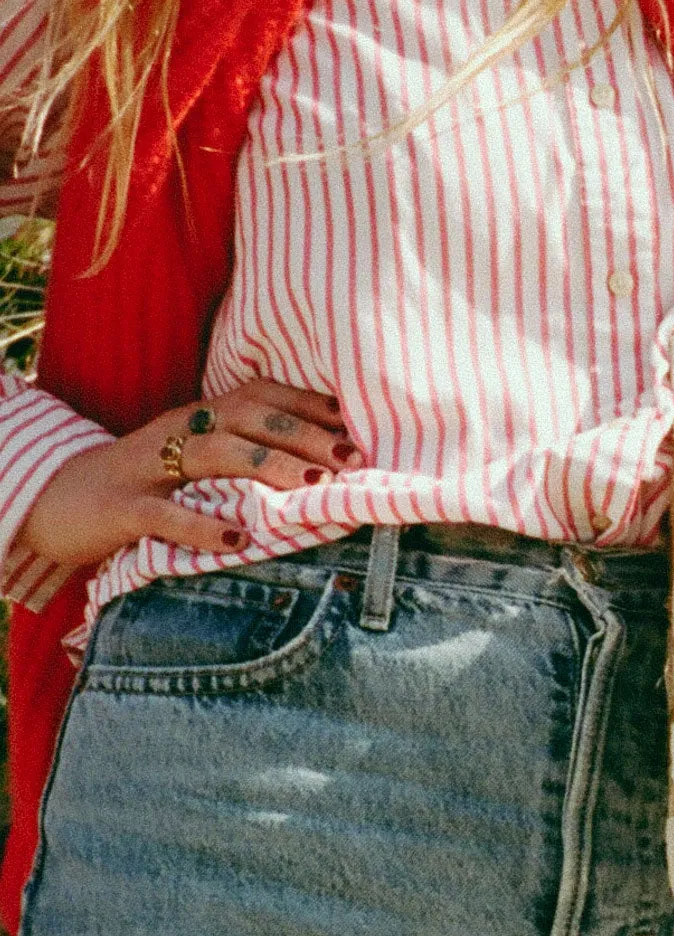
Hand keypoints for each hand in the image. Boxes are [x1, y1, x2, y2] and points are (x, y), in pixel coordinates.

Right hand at [22, 379, 359, 571]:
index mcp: (198, 419)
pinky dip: (204, 527)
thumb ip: (246, 456)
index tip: (355, 425)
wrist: (56, 501)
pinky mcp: (123, 509)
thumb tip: (323, 468)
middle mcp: (177, 432)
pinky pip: (165, 514)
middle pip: (245, 418)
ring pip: (214, 454)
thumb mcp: (195, 462)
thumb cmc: (145, 485)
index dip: (307, 406)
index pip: (258, 396)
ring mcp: (148, 469)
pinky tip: (240, 539)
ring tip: (313, 486)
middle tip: (351, 459)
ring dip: (269, 467)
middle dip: (303, 435)